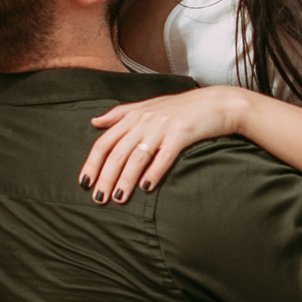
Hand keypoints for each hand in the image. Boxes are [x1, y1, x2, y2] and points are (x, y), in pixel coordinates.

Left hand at [81, 87, 251, 201]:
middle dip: (105, 177)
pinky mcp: (181, 134)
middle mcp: (144, 120)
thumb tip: (94, 121)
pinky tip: (146, 187)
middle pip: (117, 152)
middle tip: (99, 198)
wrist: (217, 103)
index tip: (84, 182)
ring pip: (137, 157)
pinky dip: (153, 172)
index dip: (92, 163)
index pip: (105, 141)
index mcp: (133, 115)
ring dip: (125, 180)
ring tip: (118, 198)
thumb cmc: (182, 108)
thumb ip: (120, 114)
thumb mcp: (147, 106)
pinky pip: (164, 156)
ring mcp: (163, 127)